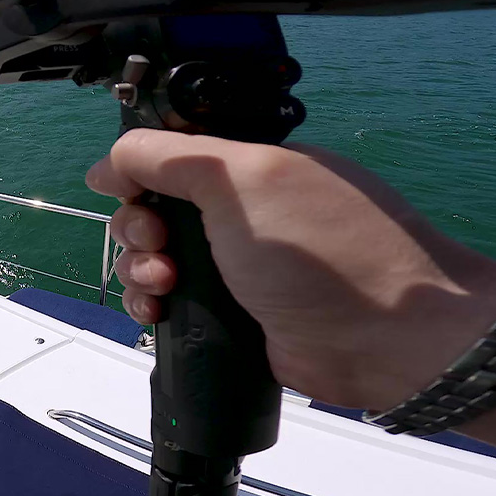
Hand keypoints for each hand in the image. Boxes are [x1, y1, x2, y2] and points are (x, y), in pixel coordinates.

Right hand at [87, 129, 495, 411]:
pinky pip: (173, 306)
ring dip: (141, 270)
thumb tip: (106, 163)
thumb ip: (167, 156)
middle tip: (158, 245)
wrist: (389, 340)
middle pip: (155, 209)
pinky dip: (153, 308)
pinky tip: (158, 316)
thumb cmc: (318, 248)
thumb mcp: (240, 178)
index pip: (171, 156)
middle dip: (138, 226)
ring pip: (157, 259)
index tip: (128, 191)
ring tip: (163, 287)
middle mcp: (243, 213)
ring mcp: (238, 268)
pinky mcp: (233, 318)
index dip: (138, 172)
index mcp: (251, 168)